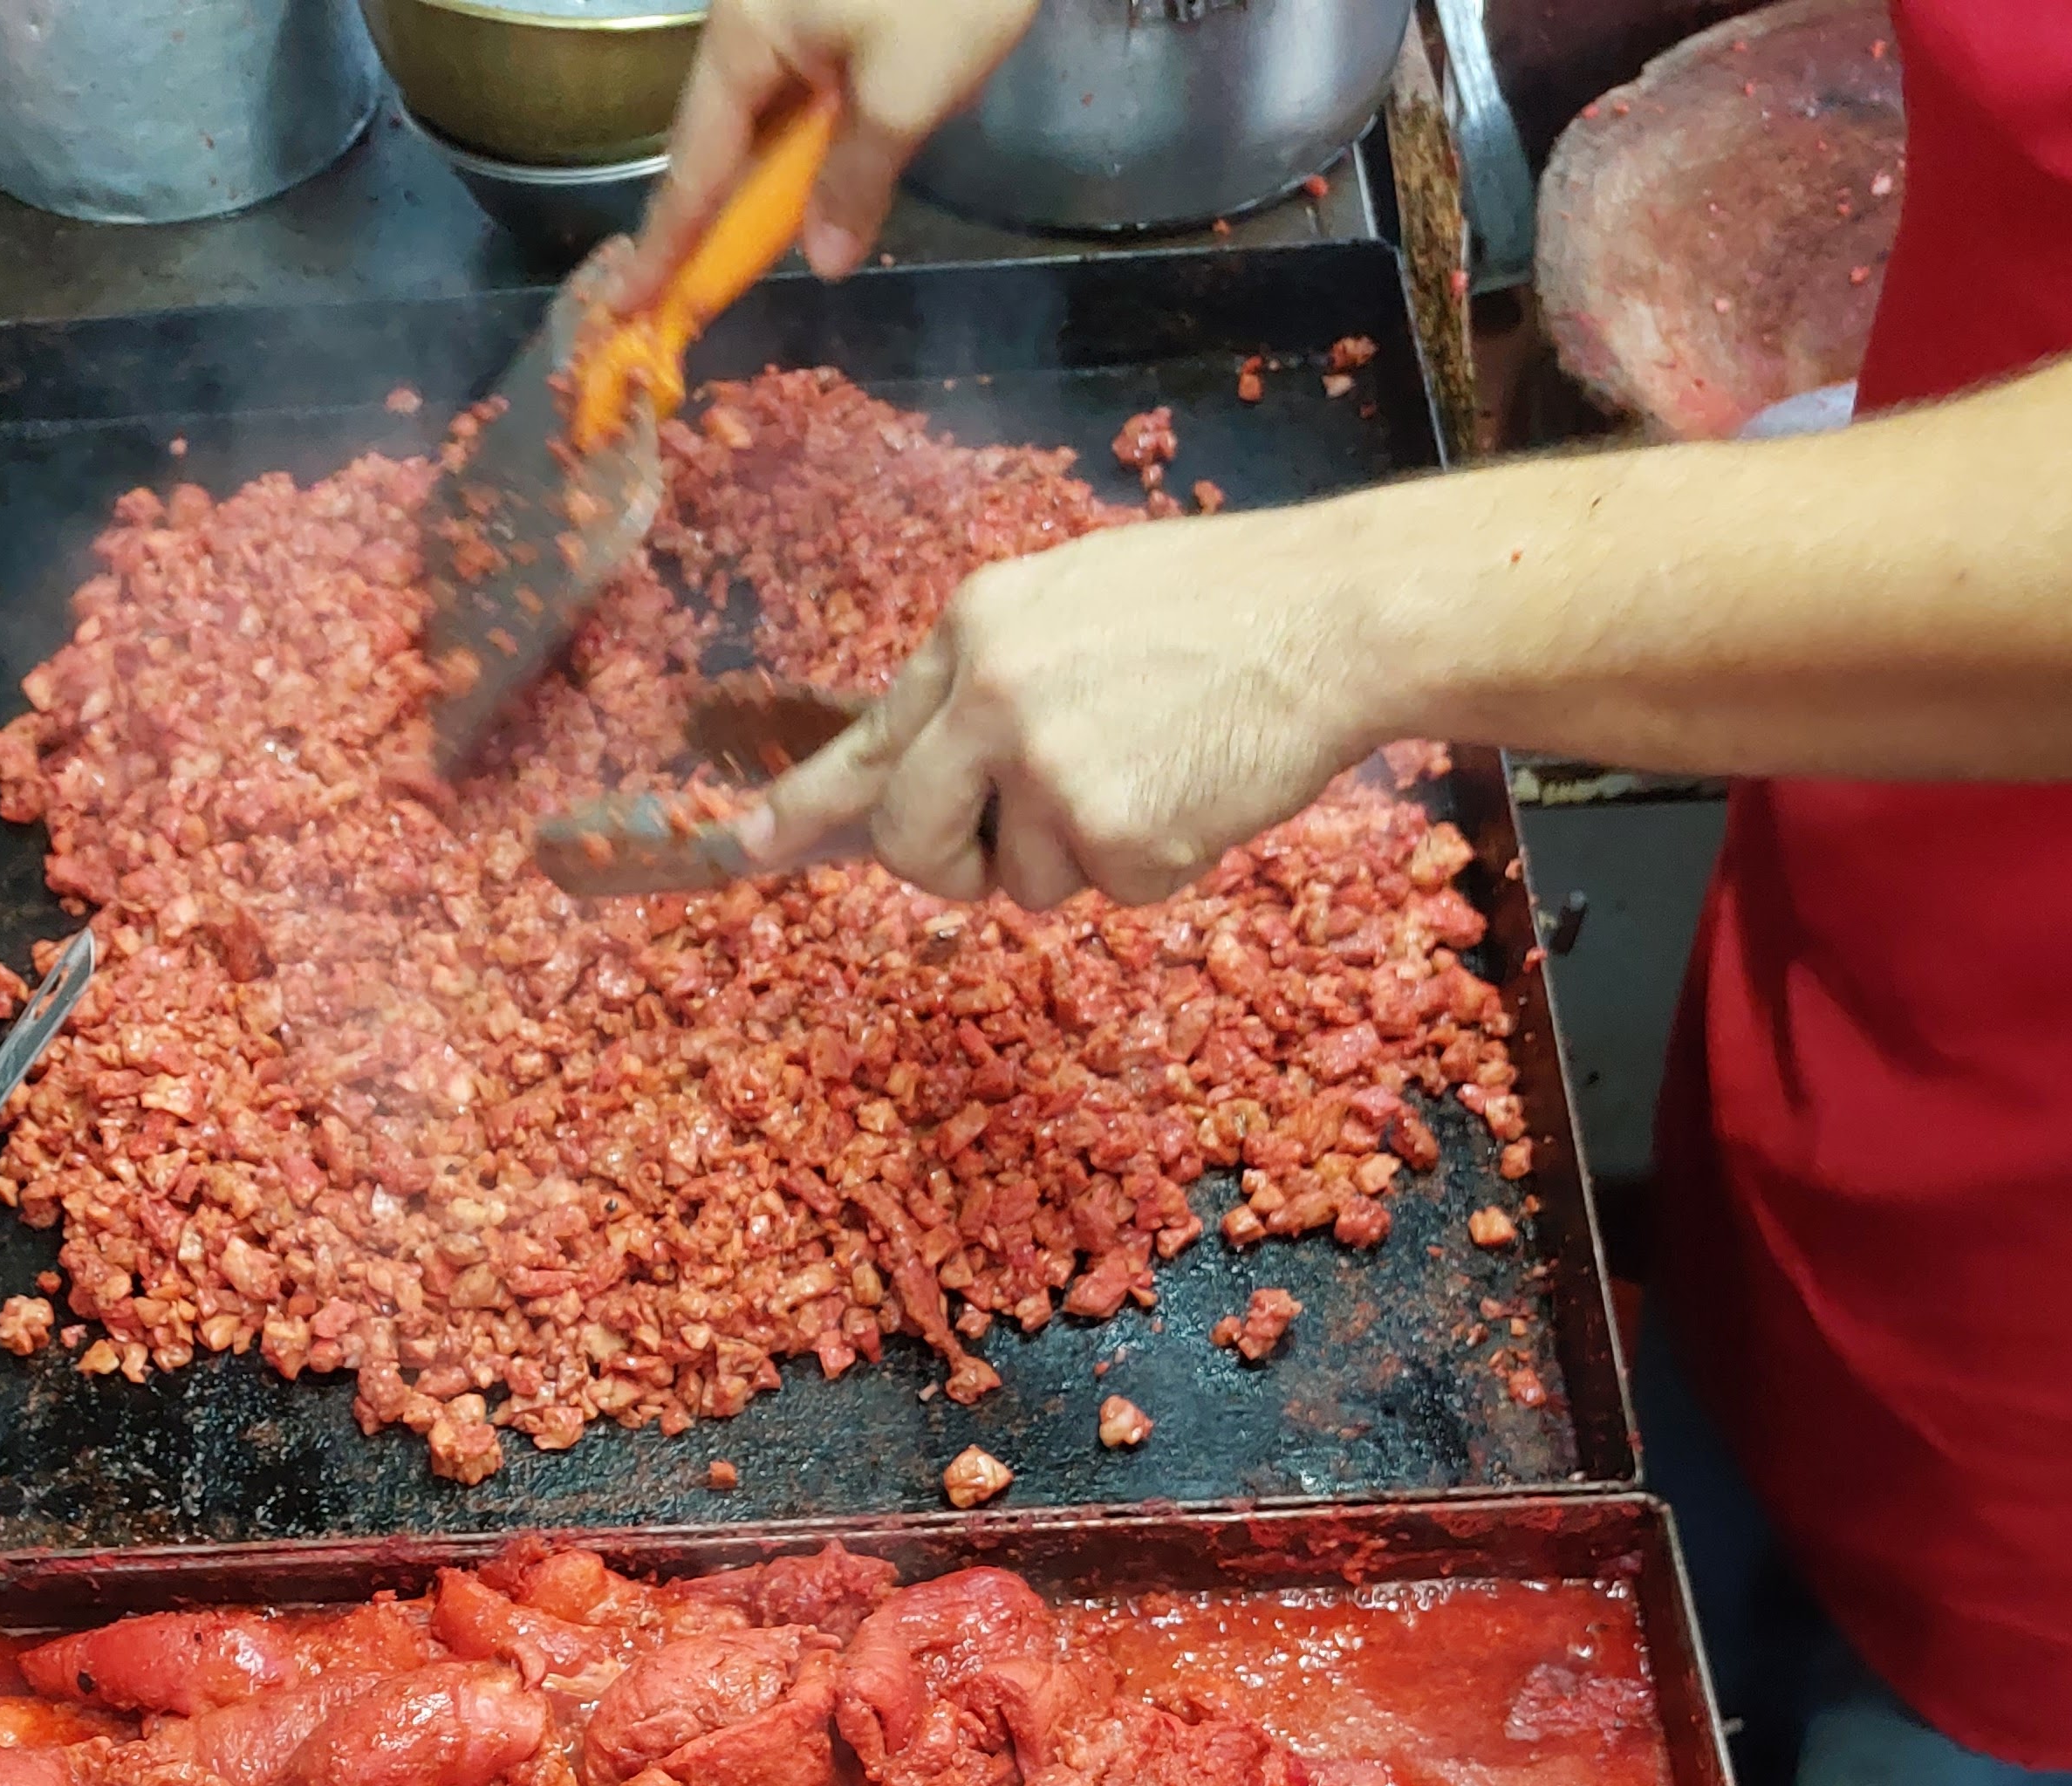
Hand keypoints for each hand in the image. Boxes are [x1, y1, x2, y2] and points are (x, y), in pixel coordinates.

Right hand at [629, 0, 1036, 293]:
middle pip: (722, 141)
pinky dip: (805, 148)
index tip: (628, 304)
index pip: (695, 163)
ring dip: (768, 187)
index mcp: (745, 33)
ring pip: (765, 120)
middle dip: (717, 218)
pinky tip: (824, 180)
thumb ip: (857, 182)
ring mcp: (788, 9)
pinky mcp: (831, 6)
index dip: (667, 243)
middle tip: (694, 294)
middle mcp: (751, 20)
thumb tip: (822, 263)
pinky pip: (802, 93)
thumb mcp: (908, 92)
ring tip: (756, 250)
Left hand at [744, 507, 1386, 907]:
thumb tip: (924, 769)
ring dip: (1078, 853)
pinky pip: (1101, 893)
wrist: (1331, 619)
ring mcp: (1050, 771)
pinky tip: (1191, 790)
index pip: (865, 740)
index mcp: (974, 629)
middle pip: (911, 841)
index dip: (799, 810)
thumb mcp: (1071, 606)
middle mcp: (991, 697)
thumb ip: (988, 681)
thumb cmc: (1213, 610)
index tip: (739, 851)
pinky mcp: (1115, 837)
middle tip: (1022, 836)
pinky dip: (1149, 863)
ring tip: (1151, 764)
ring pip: (1017, 879)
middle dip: (952, 861)